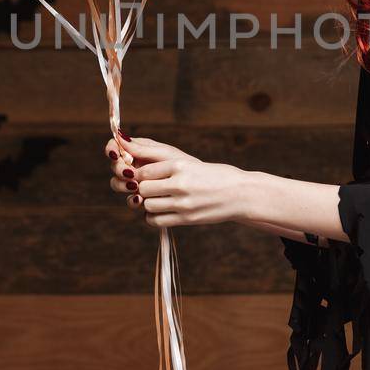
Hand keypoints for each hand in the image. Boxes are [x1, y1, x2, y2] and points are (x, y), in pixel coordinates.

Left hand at [102, 134, 246, 227]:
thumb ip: (160, 161)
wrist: (241, 194)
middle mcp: (180, 184)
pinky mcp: (187, 219)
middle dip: (141, 189)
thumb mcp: (188, 163)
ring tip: (157, 198)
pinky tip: (162, 210)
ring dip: (148, 203)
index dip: (138, 174)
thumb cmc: (214, 175)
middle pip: (143, 189)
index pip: (144, 171)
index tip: (141, 175)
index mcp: (180, 166)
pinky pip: (156, 220)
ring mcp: (184, 204)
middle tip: (147, 187)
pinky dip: (153, 217)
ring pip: (148, 205)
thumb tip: (128, 149)